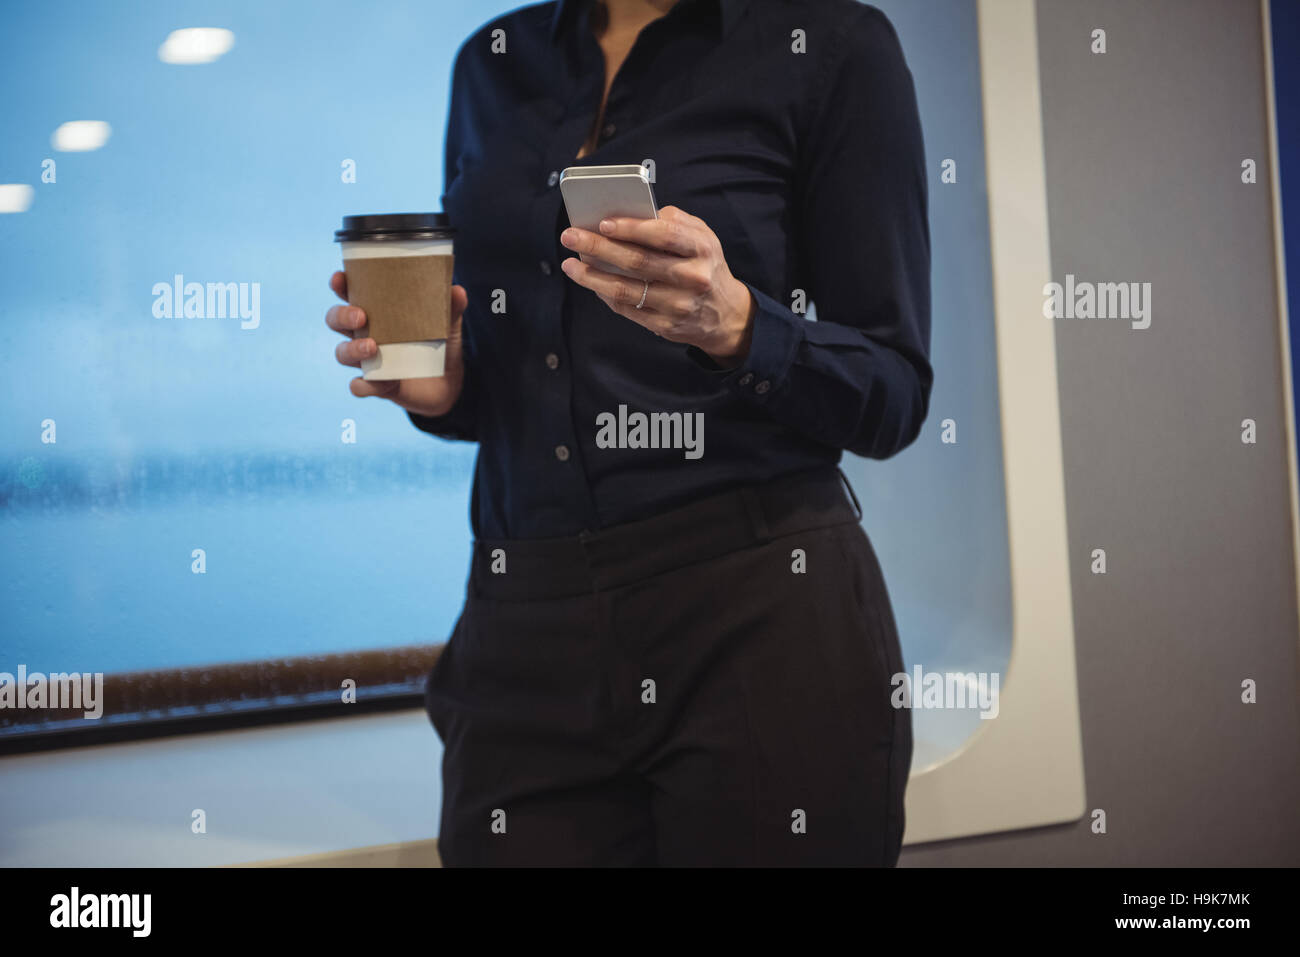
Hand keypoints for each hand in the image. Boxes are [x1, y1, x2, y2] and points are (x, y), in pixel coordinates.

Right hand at [325, 272, 468, 416]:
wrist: (449, 383)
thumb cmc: (439, 343)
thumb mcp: (448, 324)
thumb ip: (451, 307)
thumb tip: (457, 290)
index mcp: (377, 312)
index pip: (349, 293)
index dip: (339, 285)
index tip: (340, 278)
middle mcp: (364, 333)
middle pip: (335, 320)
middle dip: (341, 315)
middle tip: (361, 316)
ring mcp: (368, 361)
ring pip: (342, 353)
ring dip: (352, 349)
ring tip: (372, 347)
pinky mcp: (376, 385)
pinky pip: (359, 387)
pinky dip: (364, 385)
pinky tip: (378, 382)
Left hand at [559, 205, 756, 365]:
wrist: (726, 315)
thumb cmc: (706, 266)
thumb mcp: (703, 237)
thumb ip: (674, 221)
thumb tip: (632, 214)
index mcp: (702, 249)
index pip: (663, 235)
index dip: (631, 228)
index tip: (603, 223)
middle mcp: (692, 278)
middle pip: (638, 261)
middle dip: (598, 247)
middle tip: (570, 236)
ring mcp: (678, 305)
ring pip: (626, 290)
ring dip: (591, 276)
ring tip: (570, 264)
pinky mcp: (665, 326)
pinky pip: (627, 309)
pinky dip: (604, 294)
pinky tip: (590, 281)